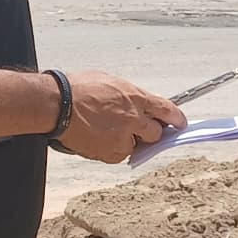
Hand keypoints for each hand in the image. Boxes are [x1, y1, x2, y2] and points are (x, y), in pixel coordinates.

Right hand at [54, 71, 186, 163]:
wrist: (58, 105)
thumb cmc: (78, 88)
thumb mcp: (110, 82)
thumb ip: (129, 95)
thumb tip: (137, 103)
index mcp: (136, 97)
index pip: (167, 110)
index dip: (176, 118)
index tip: (180, 124)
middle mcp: (134, 119)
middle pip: (156, 133)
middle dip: (150, 132)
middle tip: (137, 128)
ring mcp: (123, 138)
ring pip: (136, 146)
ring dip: (128, 141)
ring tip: (106, 130)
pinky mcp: (110, 153)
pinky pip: (119, 156)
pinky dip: (113, 150)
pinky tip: (99, 138)